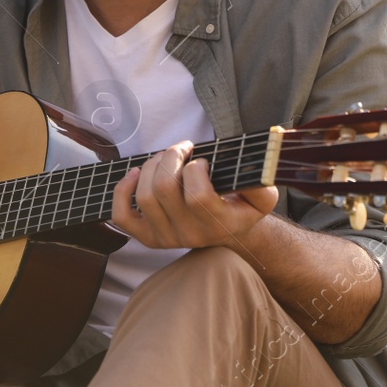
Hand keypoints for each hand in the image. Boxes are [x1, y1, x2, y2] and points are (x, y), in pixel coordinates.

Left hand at [111, 141, 277, 249]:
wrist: (229, 231)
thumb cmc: (243, 205)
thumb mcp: (264, 194)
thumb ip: (262, 184)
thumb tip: (253, 172)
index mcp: (219, 224)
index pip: (197, 196)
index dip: (195, 169)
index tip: (202, 160)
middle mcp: (191, 235)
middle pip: (164, 190)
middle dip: (170, 157)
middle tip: (182, 148)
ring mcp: (167, 238)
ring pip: (145, 196)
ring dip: (152, 165)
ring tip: (166, 157)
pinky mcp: (148, 237)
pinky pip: (122, 216)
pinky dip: (123, 190)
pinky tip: (136, 173)